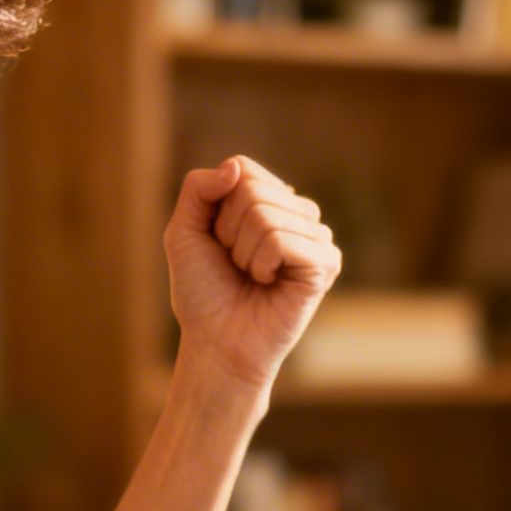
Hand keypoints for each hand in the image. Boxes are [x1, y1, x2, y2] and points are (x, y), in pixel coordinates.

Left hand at [164, 155, 342, 392]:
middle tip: (235, 265)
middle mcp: (298, 213)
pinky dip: (262, 264)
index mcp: (272, 200)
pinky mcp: (327, 262)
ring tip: (252, 276)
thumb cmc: (203, 292)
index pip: (242, 169)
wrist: (217, 343)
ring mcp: (317, 236)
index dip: (217, 208)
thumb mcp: (183, 232)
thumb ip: (198, 189)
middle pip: (252, 190)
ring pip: (266, 215)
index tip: (218, 243)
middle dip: (228, 232)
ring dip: (243, 252)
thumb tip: (235, 167)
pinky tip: (269, 284)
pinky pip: (281, 240)